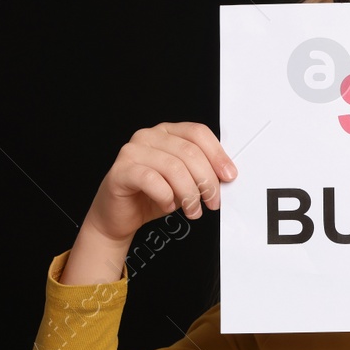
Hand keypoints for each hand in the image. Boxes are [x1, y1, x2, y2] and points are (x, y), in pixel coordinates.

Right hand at [84, 122, 237, 243]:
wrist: (120, 216)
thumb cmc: (152, 196)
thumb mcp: (185, 182)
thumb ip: (202, 172)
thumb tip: (225, 175)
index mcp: (167, 133)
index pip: (198, 133)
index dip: (218, 155)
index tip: (229, 176)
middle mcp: (148, 137)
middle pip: (190, 152)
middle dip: (207, 181)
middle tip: (211, 202)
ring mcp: (132, 151)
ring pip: (174, 168)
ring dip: (189, 194)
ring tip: (192, 210)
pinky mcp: (121, 170)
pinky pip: (153, 181)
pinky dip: (166, 197)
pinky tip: (167, 206)